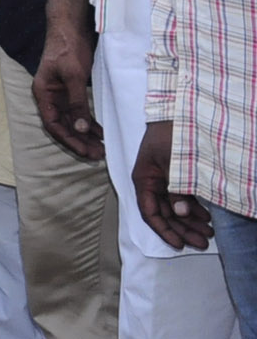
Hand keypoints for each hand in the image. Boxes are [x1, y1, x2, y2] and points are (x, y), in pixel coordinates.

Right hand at [33, 21, 103, 160]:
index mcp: (43, 93)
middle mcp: (49, 96)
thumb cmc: (67, 47)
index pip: (53, 124)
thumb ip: (77, 103)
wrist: (70, 26)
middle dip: (79, 141)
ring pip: (71, 120)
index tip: (87, 151)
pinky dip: (89, 122)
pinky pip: (78, 111)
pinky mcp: (70, 89)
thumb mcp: (74, 76)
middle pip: (62, 125)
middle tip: (98, 154)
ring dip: (85, 134)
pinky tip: (101, 131)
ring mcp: (60, 94)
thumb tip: (80, 129)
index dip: (69, 140)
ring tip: (102, 147)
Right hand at [132, 121, 213, 249]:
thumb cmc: (172, 134)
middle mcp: (152, 181)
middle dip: (184, 229)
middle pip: (165, 213)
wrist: (178, 111)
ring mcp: (164, 178)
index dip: (165, 230)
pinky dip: (194, 208)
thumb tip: (181, 214)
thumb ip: (176, 189)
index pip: (150, 212)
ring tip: (209, 232)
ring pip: (175, 207)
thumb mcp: (175, 164)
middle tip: (204, 242)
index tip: (181, 243)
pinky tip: (207, 215)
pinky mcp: (177, 174)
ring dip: (191, 220)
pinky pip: (183, 196)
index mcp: (144, 178)